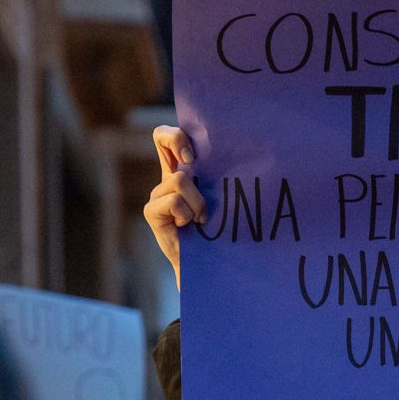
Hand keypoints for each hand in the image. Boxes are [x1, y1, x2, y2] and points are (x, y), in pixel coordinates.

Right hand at [143, 126, 208, 289]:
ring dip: (197, 201)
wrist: (208, 264)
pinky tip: (188, 226)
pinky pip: (174, 201)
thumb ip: (221, 179)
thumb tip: (246, 155)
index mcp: (183, 171)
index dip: (178, 135)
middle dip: (180, 141)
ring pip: (180, 179)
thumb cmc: (221, 230)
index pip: (169, 136)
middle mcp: (167, 178)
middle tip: (193, 163)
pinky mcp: (152, 211)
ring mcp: (158, 194)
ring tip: (201, 218)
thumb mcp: (223, 199)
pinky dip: (187, 214)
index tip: (195, 155)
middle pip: (163, 135)